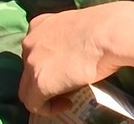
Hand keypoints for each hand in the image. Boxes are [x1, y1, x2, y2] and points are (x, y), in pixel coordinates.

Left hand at [18, 1, 133, 115]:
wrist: (107, 34)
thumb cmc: (102, 29)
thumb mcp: (75, 29)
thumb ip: (65, 41)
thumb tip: (72, 57)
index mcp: (38, 25)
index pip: (35, 50)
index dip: (47, 64)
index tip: (63, 72)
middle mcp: (30, 42)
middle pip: (29, 68)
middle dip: (44, 78)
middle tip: (64, 86)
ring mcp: (32, 62)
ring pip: (27, 88)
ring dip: (43, 96)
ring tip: (65, 99)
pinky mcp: (39, 82)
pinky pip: (33, 102)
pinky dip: (47, 108)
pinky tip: (66, 104)